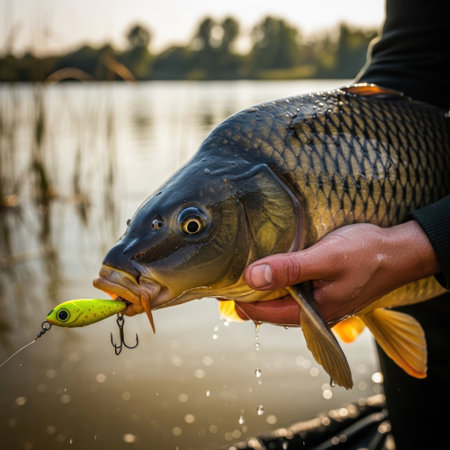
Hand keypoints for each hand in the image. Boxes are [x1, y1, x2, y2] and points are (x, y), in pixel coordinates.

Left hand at [235, 221, 439, 324]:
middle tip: (226, 273)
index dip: (238, 300)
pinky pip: (291, 292)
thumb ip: (289, 270)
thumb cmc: (365, 254)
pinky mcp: (321, 291)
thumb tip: (251, 278)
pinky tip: (270, 267)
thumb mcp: (325, 259)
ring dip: (261, 288)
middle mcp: (311, 313)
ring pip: (278, 301)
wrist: (398, 252)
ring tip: (242, 269)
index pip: (261, 314)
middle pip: (268, 309)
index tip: (219, 284)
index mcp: (310, 313)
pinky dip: (276, 282)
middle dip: (246, 295)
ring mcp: (317, 303)